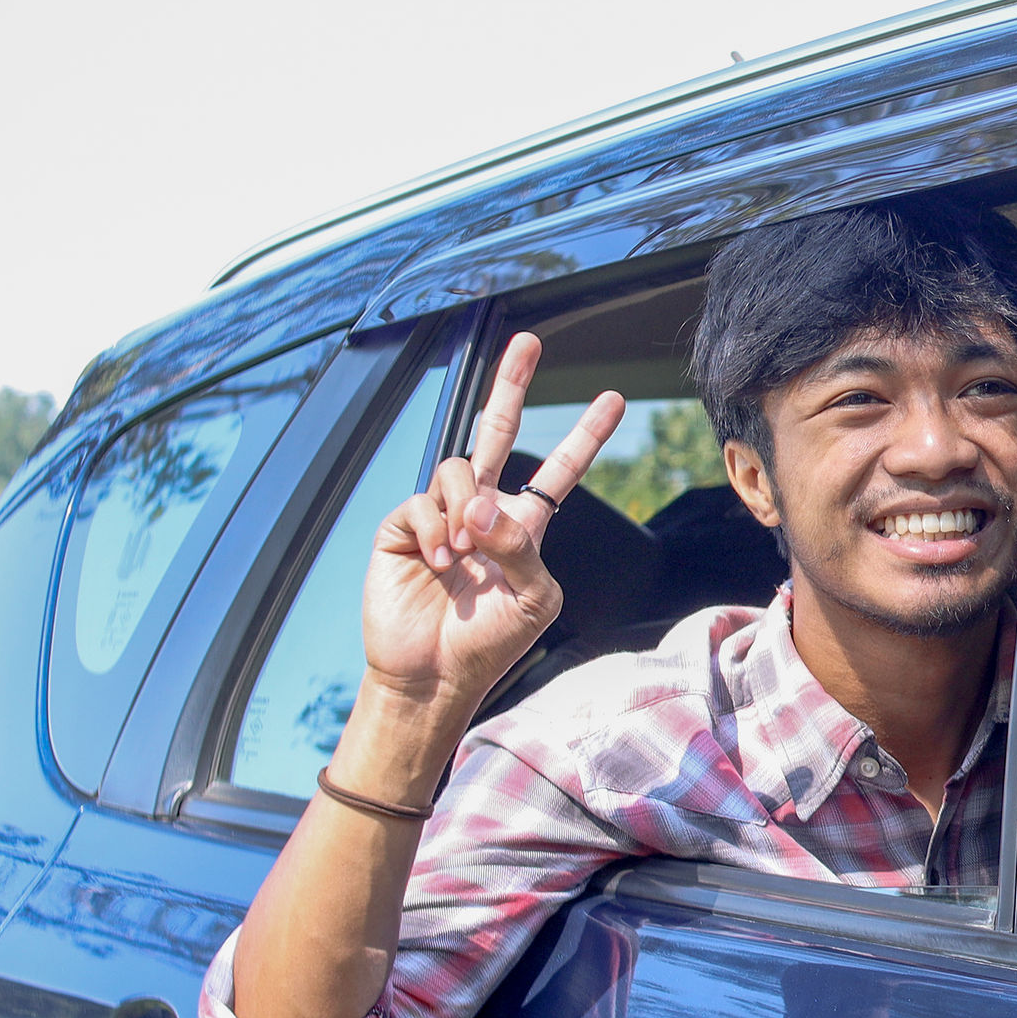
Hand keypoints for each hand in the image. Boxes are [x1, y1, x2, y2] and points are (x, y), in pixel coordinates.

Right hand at [359, 333, 625, 727]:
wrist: (434, 674)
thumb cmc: (490, 642)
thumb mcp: (532, 600)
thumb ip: (522, 548)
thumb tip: (482, 504)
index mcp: (524, 526)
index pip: (558, 470)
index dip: (585, 435)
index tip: (613, 399)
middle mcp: (482, 511)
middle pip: (498, 432)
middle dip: (513, 385)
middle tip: (528, 343)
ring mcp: (441, 515)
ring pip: (458, 469)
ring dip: (466, 508)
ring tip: (463, 554)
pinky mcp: (403, 527)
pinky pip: (423, 501)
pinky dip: (436, 530)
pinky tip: (439, 562)